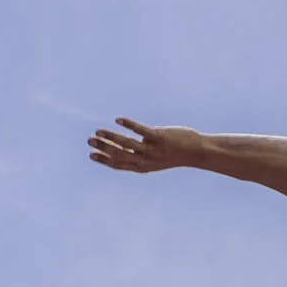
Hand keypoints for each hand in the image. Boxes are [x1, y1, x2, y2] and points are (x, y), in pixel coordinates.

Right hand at [88, 117, 204, 172]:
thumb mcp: (156, 158)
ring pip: (127, 143)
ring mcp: (152, 149)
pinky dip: (129, 125)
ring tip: (98, 131)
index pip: (119, 164)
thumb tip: (126, 145)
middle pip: (120, 154)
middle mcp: (146, 160)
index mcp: (143, 167)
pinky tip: (119, 119)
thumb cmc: (176, 153)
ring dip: (111, 137)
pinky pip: (141, 130)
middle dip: (103, 148)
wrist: (197, 152)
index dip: (104, 160)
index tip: (91, 154)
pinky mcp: (160, 137)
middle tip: (89, 140)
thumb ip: (141, 153)